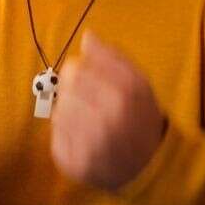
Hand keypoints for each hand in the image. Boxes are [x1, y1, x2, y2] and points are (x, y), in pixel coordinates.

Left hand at [51, 32, 164, 190]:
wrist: (148, 167)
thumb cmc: (141, 118)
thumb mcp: (139, 83)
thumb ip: (113, 57)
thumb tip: (87, 37)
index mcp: (125, 96)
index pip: (76, 68)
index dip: (80, 69)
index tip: (91, 77)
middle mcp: (107, 122)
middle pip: (66, 87)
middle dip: (74, 89)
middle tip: (90, 100)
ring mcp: (90, 147)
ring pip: (59, 111)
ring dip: (69, 111)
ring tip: (88, 119)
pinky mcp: (76, 165)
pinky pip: (56, 137)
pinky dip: (66, 134)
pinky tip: (83, 137)